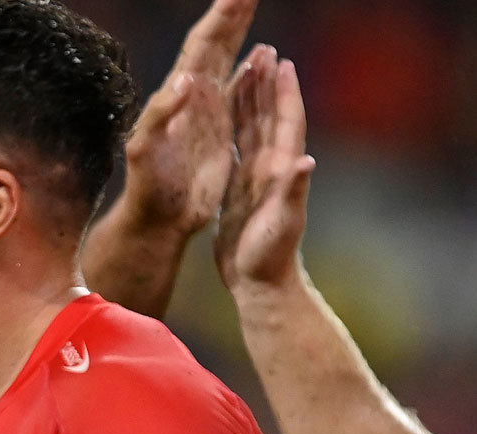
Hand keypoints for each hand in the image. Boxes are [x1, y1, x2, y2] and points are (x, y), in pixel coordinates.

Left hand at [120, 0, 256, 234]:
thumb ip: (160, 114)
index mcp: (179, 93)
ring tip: (252, 5)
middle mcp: (192, 96)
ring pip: (227, 61)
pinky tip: (261, 57)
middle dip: (233, 13)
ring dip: (240, 33)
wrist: (158, 218)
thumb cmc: (148, 185)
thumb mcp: (145, 148)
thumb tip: (187, 78)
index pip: (202, 45)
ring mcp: (207, 112)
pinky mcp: (219, 132)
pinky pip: (238, 92)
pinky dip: (250, 71)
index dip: (220, 17)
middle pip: (215, 43)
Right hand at [215, 45, 315, 291]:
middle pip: (269, 118)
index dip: (284, 93)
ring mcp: (255, 180)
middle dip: (266, 86)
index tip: (281, 63)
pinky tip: (225, 116)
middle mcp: (270, 170)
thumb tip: (304, 160)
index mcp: (278, 172)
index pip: (285, 123)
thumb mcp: (282, 223)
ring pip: (252, 130)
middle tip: (260, 53)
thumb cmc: (269, 257)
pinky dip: (233, 128)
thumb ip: (293, 191)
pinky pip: (236, 149)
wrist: (258, 284)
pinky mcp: (239, 191)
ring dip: (250, 101)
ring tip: (243, 72)